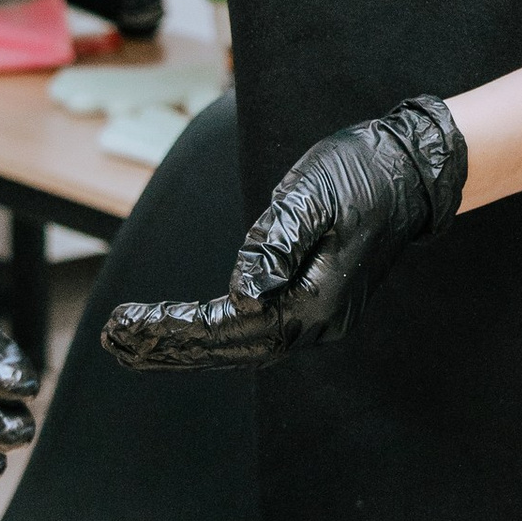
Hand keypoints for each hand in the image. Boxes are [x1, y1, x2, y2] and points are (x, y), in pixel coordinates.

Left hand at [102, 97, 465, 371]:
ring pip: (240, 348)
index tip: (128, 321)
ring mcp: (317, 319)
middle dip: (168, 346)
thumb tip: (241, 292)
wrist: (408, 171)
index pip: (232, 325)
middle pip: (231, 349)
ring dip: (183, 349)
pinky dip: (210, 337)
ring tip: (130, 346)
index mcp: (315, 300)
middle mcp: (317, 322)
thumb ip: (274, 243)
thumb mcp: (312, 196)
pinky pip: (252, 335)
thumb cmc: (360, 174)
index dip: (176, 328)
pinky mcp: (311, 306)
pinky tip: (179, 336)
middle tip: (113, 340)